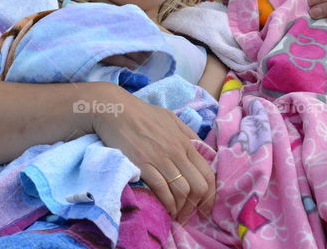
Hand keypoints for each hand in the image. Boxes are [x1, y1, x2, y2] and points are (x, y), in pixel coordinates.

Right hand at [88, 84, 214, 223]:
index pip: (208, 173)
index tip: (205, 207)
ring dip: (182, 208)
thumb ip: (187, 134)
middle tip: (190, 215)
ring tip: (177, 215)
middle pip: (198, 186)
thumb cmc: (142, 113)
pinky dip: (167, 203)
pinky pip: (161, 189)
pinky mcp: (142, 164)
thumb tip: (201, 150)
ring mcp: (160, 159)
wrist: (116, 110)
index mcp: (185, 142)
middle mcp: (176, 152)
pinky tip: (166, 209)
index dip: (210, 194)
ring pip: (182, 190)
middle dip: (197, 206)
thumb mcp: (171, 118)